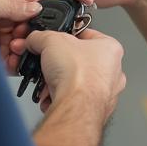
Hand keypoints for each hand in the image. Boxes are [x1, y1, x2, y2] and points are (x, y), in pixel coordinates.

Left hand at [0, 0, 43, 72]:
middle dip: (29, 28)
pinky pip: (14, 57)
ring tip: (16, 47)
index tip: (42, 11)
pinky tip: (15, 60)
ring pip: (23, 39)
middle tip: (26, 32)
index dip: (35, 2)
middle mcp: (1, 12)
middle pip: (27, 19)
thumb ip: (14, 6)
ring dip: (23, 45)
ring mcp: (0, 32)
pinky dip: (17, 61)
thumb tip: (35, 8)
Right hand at [10, 28, 125, 116]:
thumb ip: (41, 37)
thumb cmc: (78, 75)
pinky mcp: (94, 110)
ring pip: (76, 82)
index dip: (67, 36)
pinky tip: (52, 96)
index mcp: (110, 48)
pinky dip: (60, 98)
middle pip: (79, 61)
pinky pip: (74, 100)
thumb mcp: (51, 41)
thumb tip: (34, 39)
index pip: (86, 35)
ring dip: (58, 82)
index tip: (55, 40)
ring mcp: (106, 93)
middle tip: (48, 63)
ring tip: (48, 82)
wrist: (76, 108)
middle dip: (59, 63)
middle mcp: (113, 71)